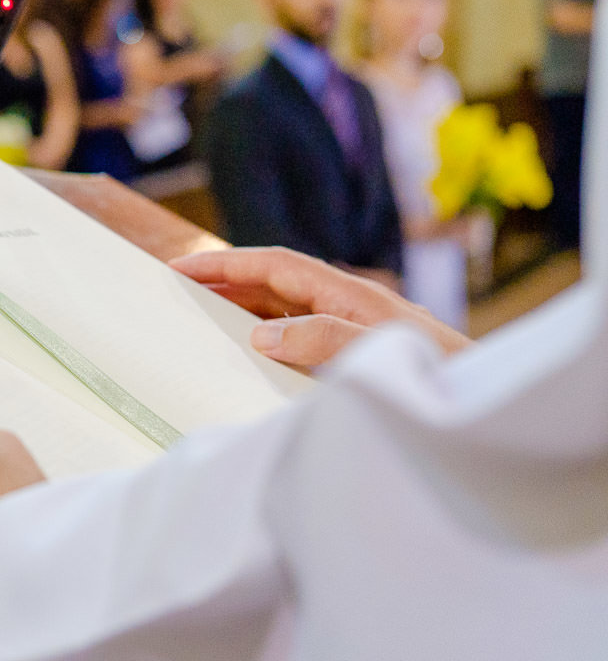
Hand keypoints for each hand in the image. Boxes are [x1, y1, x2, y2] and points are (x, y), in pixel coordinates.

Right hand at [171, 247, 470, 366]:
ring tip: (201, 317)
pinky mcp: (351, 350)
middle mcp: (344, 303)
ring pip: (282, 307)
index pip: (273, 265)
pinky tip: (249, 353)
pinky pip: (297, 334)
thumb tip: (262, 334)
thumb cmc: (436, 372)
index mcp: (345, 292)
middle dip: (224, 280)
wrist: (483, 397)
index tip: (182, 266)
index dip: (225, 263)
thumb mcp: (375, 352)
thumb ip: (321, 338)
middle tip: (178, 288)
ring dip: (242, 308)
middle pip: (272, 281)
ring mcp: (347, 325)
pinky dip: (265, 335)